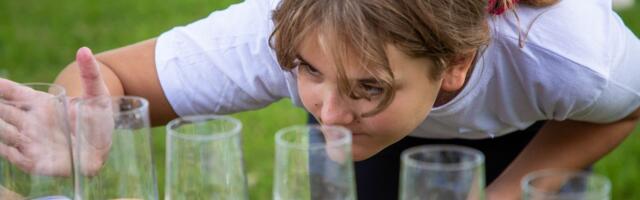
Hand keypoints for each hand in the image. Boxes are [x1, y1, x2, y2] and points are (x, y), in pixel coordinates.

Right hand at [0, 47, 111, 175]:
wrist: (103, 150)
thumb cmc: (98, 121)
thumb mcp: (98, 94)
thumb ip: (90, 74)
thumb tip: (84, 50)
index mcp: (41, 103)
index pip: (13, 92)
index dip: (1, 87)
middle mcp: (30, 121)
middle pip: (3, 111)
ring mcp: (29, 140)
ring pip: (2, 130)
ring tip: (0, 122)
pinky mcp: (32, 160)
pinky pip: (9, 154)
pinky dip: (3, 148)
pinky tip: (2, 143)